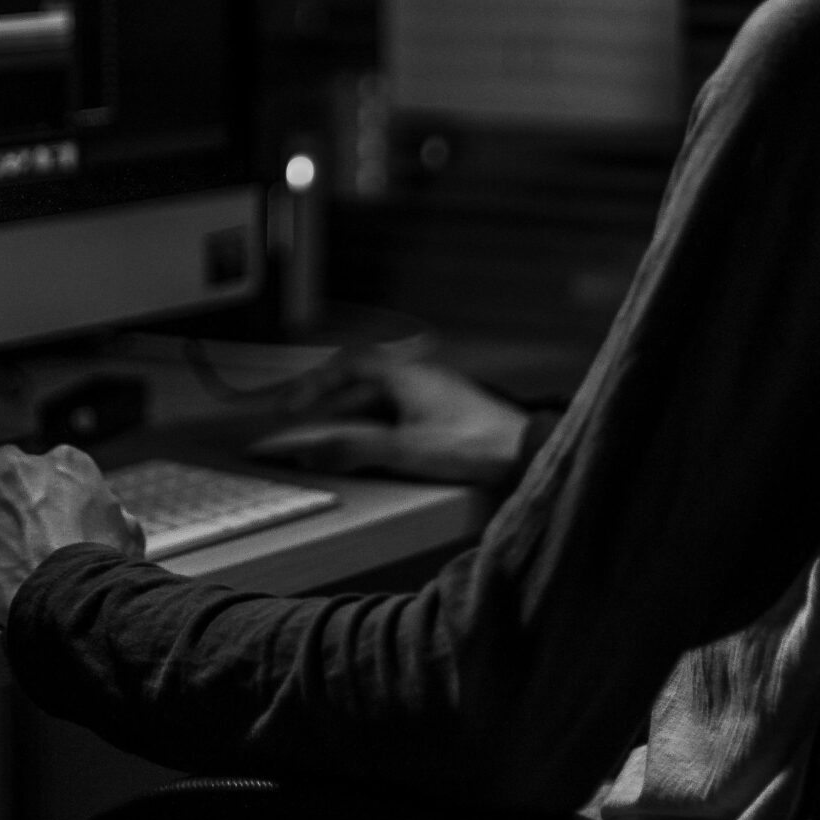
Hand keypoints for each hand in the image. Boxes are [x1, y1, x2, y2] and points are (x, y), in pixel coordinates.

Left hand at [0, 443, 145, 624]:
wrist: (71, 597)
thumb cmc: (102, 568)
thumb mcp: (130, 535)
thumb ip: (118, 516)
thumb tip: (118, 517)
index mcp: (68, 467)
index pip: (54, 459)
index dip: (48, 482)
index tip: (47, 499)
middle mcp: (24, 470)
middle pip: (4, 459)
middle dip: (4, 478)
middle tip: (7, 505)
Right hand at [248, 359, 527, 484]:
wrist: (527, 453)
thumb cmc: (476, 445)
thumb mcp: (407, 450)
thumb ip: (356, 449)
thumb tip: (309, 452)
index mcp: (406, 375)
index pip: (348, 366)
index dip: (315, 384)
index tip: (292, 406)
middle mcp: (419, 379)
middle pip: (360, 385)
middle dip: (328, 405)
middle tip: (302, 427)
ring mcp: (434, 396)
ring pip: (380, 402)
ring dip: (351, 420)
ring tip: (329, 444)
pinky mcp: (446, 416)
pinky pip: (398, 415)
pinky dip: (375, 430)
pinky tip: (371, 452)